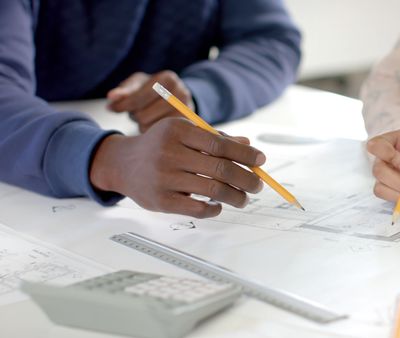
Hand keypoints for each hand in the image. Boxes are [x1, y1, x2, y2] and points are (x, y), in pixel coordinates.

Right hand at [90, 118, 263, 217]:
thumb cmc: (161, 146)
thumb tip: (248, 146)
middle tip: (258, 185)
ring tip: (244, 199)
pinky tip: (219, 206)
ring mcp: (163, 178)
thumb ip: (215, 138)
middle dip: (246, 179)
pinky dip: (214, 209)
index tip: (261, 160)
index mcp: (177, 131)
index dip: (245, 154)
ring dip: (235, 197)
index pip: (220, 144)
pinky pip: (197, 209)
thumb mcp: (184, 133)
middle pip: (220, 168)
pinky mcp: (160, 201)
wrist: (122, 164)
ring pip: (212, 190)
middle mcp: (169, 153)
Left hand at [107, 71, 194, 132]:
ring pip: (150, 128)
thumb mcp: (138, 84)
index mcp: (168, 79)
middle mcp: (182, 94)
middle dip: (135, 115)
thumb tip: (111, 97)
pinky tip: (154, 125)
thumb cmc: (151, 89)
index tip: (112, 109)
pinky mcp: (187, 128)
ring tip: (147, 116)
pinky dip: (152, 133)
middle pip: (143, 115)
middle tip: (137, 111)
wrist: (177, 98)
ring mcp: (187, 113)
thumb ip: (124, 91)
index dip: (122, 105)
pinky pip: (160, 138)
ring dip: (142, 124)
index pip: (138, 97)